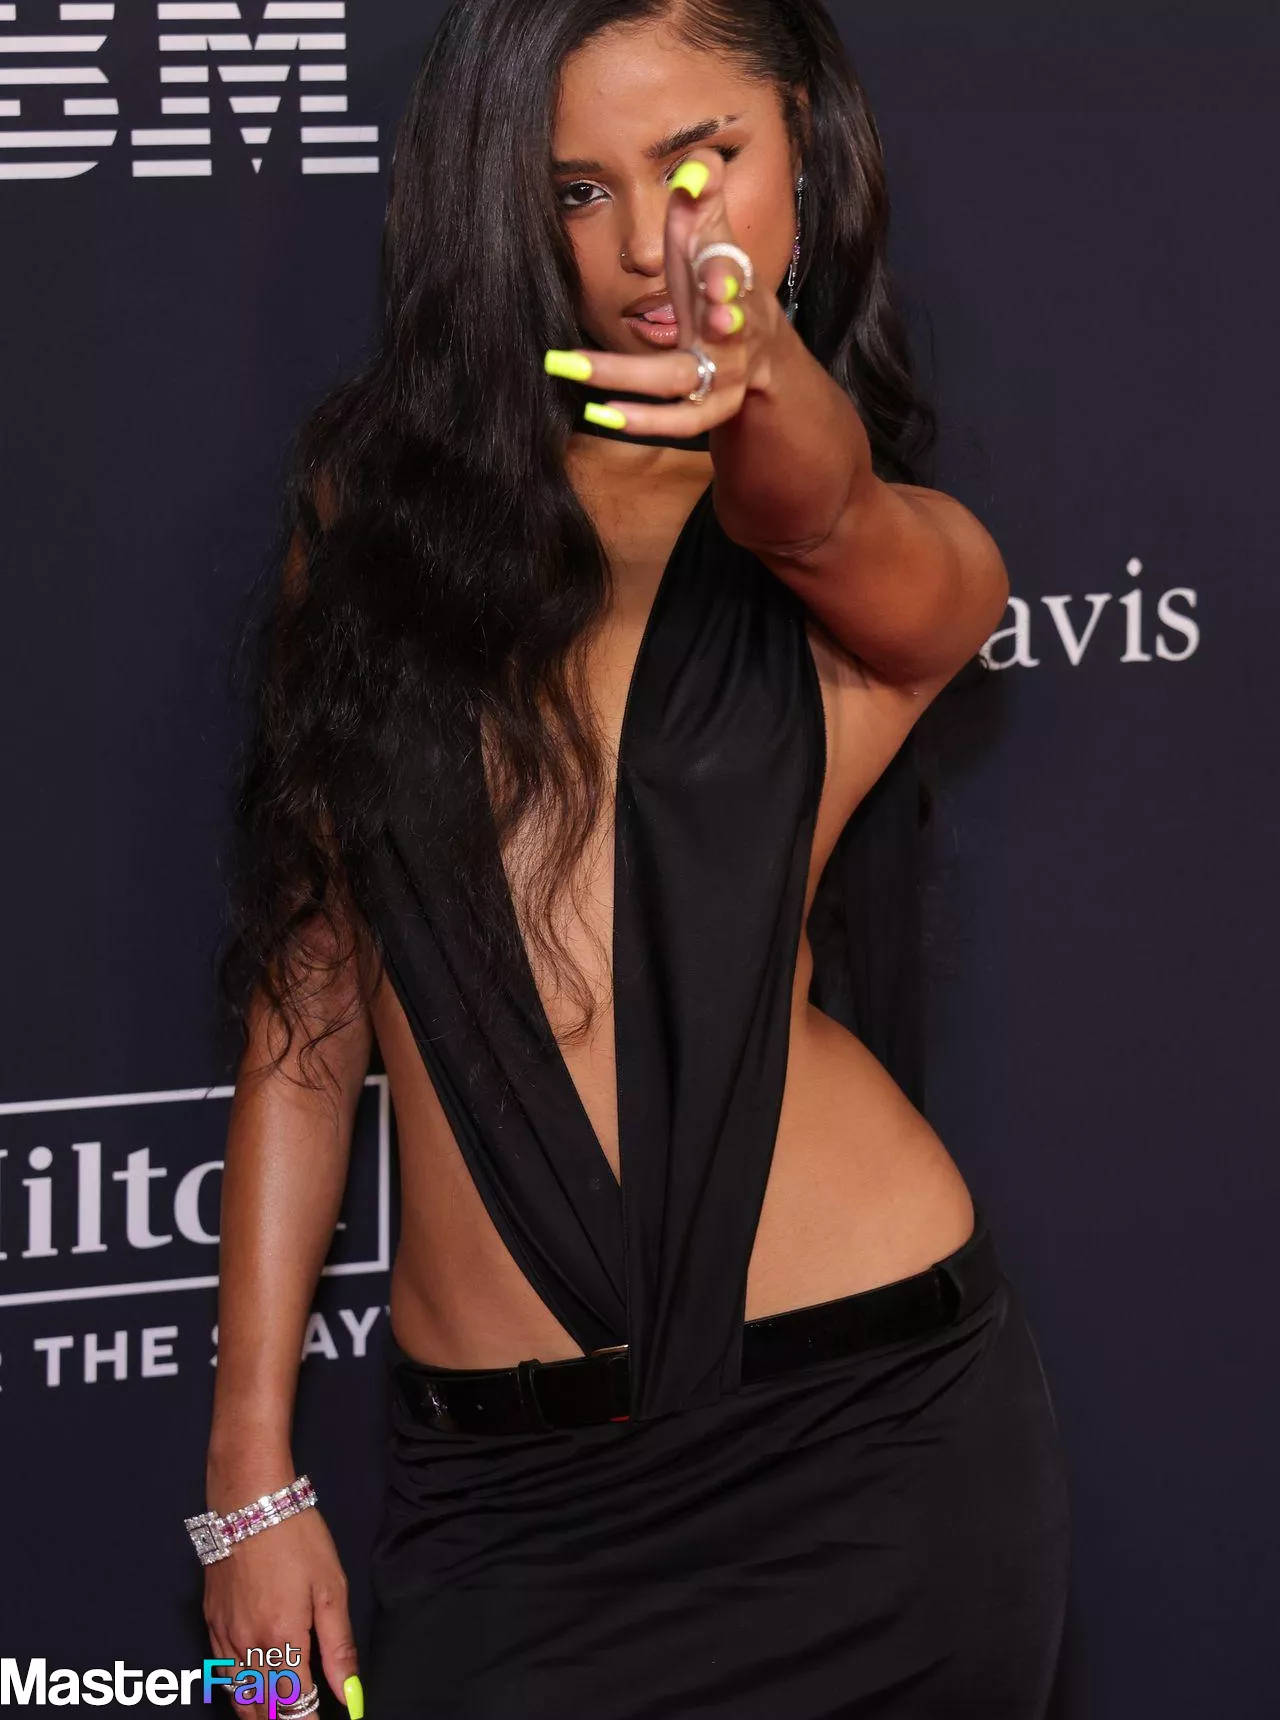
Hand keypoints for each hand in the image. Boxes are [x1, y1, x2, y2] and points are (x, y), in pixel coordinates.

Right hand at [203, 1505, 360, 1718]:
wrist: (248, 1501)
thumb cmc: (295, 1537)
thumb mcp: (331, 1587)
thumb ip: (339, 1646)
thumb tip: (349, 1694)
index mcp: (282, 1640)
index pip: (295, 1705)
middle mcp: (248, 1646)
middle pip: (263, 1708)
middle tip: (303, 1717)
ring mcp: (224, 1635)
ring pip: (239, 1696)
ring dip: (259, 1713)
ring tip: (279, 1715)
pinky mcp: (210, 1622)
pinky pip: (221, 1672)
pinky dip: (238, 1691)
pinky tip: (250, 1690)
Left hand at [547, 146, 788, 438]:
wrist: (759, 350)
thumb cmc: (717, 280)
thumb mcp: (710, 235)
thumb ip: (703, 195)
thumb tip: (698, 164)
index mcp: (734, 281)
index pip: (732, 271)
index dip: (723, 273)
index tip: (712, 275)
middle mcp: (735, 330)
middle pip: (724, 329)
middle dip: (713, 324)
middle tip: (704, 319)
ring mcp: (725, 374)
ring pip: (685, 382)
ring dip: (635, 378)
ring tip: (577, 369)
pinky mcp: (712, 408)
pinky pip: (683, 421)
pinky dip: (644, 421)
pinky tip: (599, 413)